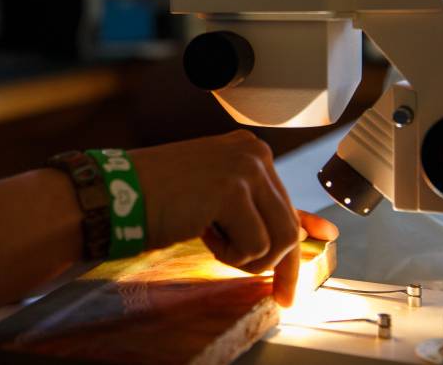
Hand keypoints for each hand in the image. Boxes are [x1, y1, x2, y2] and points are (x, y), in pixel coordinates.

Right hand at [129, 131, 336, 305]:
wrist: (117, 193)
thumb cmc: (158, 197)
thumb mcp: (216, 196)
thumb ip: (259, 209)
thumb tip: (311, 232)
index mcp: (250, 149)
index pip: (286, 200)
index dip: (302, 231)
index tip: (326, 241)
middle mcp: (253, 152)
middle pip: (288, 224)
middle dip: (275, 262)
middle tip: (274, 292)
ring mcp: (244, 168)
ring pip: (280, 238)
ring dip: (248, 257)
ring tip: (214, 244)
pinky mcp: (232, 190)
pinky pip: (256, 245)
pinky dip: (230, 254)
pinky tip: (201, 233)